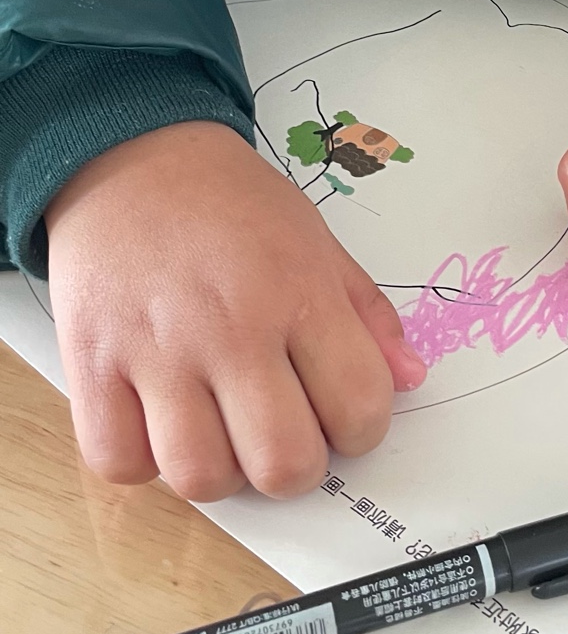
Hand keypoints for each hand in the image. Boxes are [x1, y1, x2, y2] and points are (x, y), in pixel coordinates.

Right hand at [45, 122, 425, 501]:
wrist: (132, 155)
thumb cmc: (230, 202)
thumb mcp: (316, 239)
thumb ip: (368, 313)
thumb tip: (411, 378)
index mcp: (298, 292)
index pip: (360, 408)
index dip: (360, 430)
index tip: (338, 415)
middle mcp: (231, 327)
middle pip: (284, 464)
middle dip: (294, 466)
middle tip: (279, 430)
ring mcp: (155, 350)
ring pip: (201, 477)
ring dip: (218, 470)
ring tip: (216, 429)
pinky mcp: (90, 363)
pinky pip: (119, 462)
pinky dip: (141, 460)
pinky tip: (156, 422)